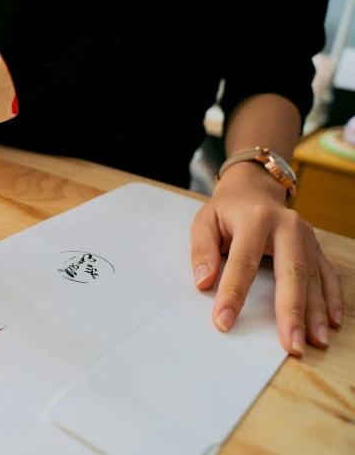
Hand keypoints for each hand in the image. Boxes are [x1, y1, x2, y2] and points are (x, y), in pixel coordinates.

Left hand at [190, 162, 343, 355]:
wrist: (252, 188)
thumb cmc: (226, 211)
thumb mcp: (204, 222)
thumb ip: (202, 251)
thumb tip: (204, 282)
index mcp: (255, 218)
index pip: (243, 262)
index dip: (232, 294)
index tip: (223, 322)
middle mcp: (287, 225)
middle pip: (291, 272)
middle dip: (291, 311)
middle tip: (291, 344)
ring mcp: (305, 235)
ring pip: (313, 277)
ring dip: (315, 312)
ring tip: (314, 342)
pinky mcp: (315, 245)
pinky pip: (327, 273)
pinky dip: (331, 298)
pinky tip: (331, 321)